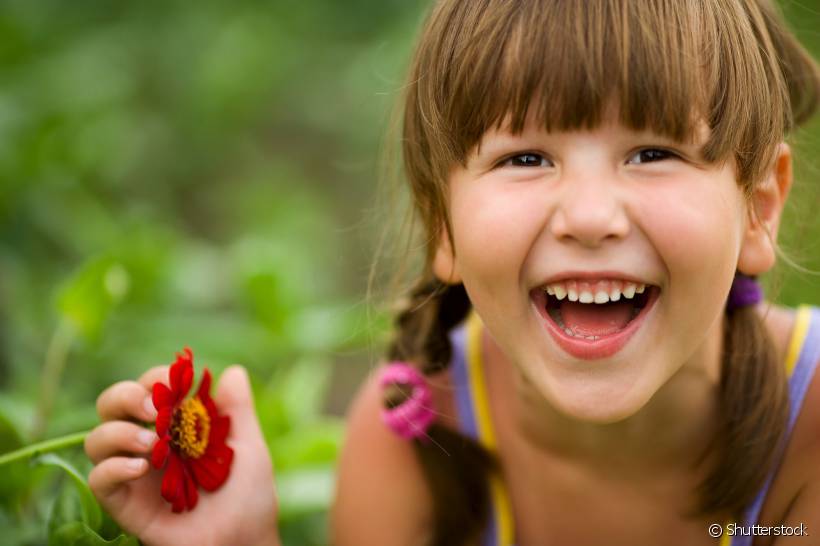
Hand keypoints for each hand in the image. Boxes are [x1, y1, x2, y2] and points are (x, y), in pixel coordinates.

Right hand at [85, 365, 280, 545]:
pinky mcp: (126, 503)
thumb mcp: (248, 446)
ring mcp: (135, 473)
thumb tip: (233, 370)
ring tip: (152, 443)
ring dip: (118, 432)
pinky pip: (99, 479)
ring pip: (97, 439)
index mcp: (176, 424)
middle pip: (111, 405)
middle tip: (154, 407)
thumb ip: (237, 410)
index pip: (149, 387)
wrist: (245, 539)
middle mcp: (149, 443)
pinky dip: (112, 467)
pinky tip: (141, 468)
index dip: (156, 376)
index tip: (177, 380)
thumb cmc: (249, 494)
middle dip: (125, 396)